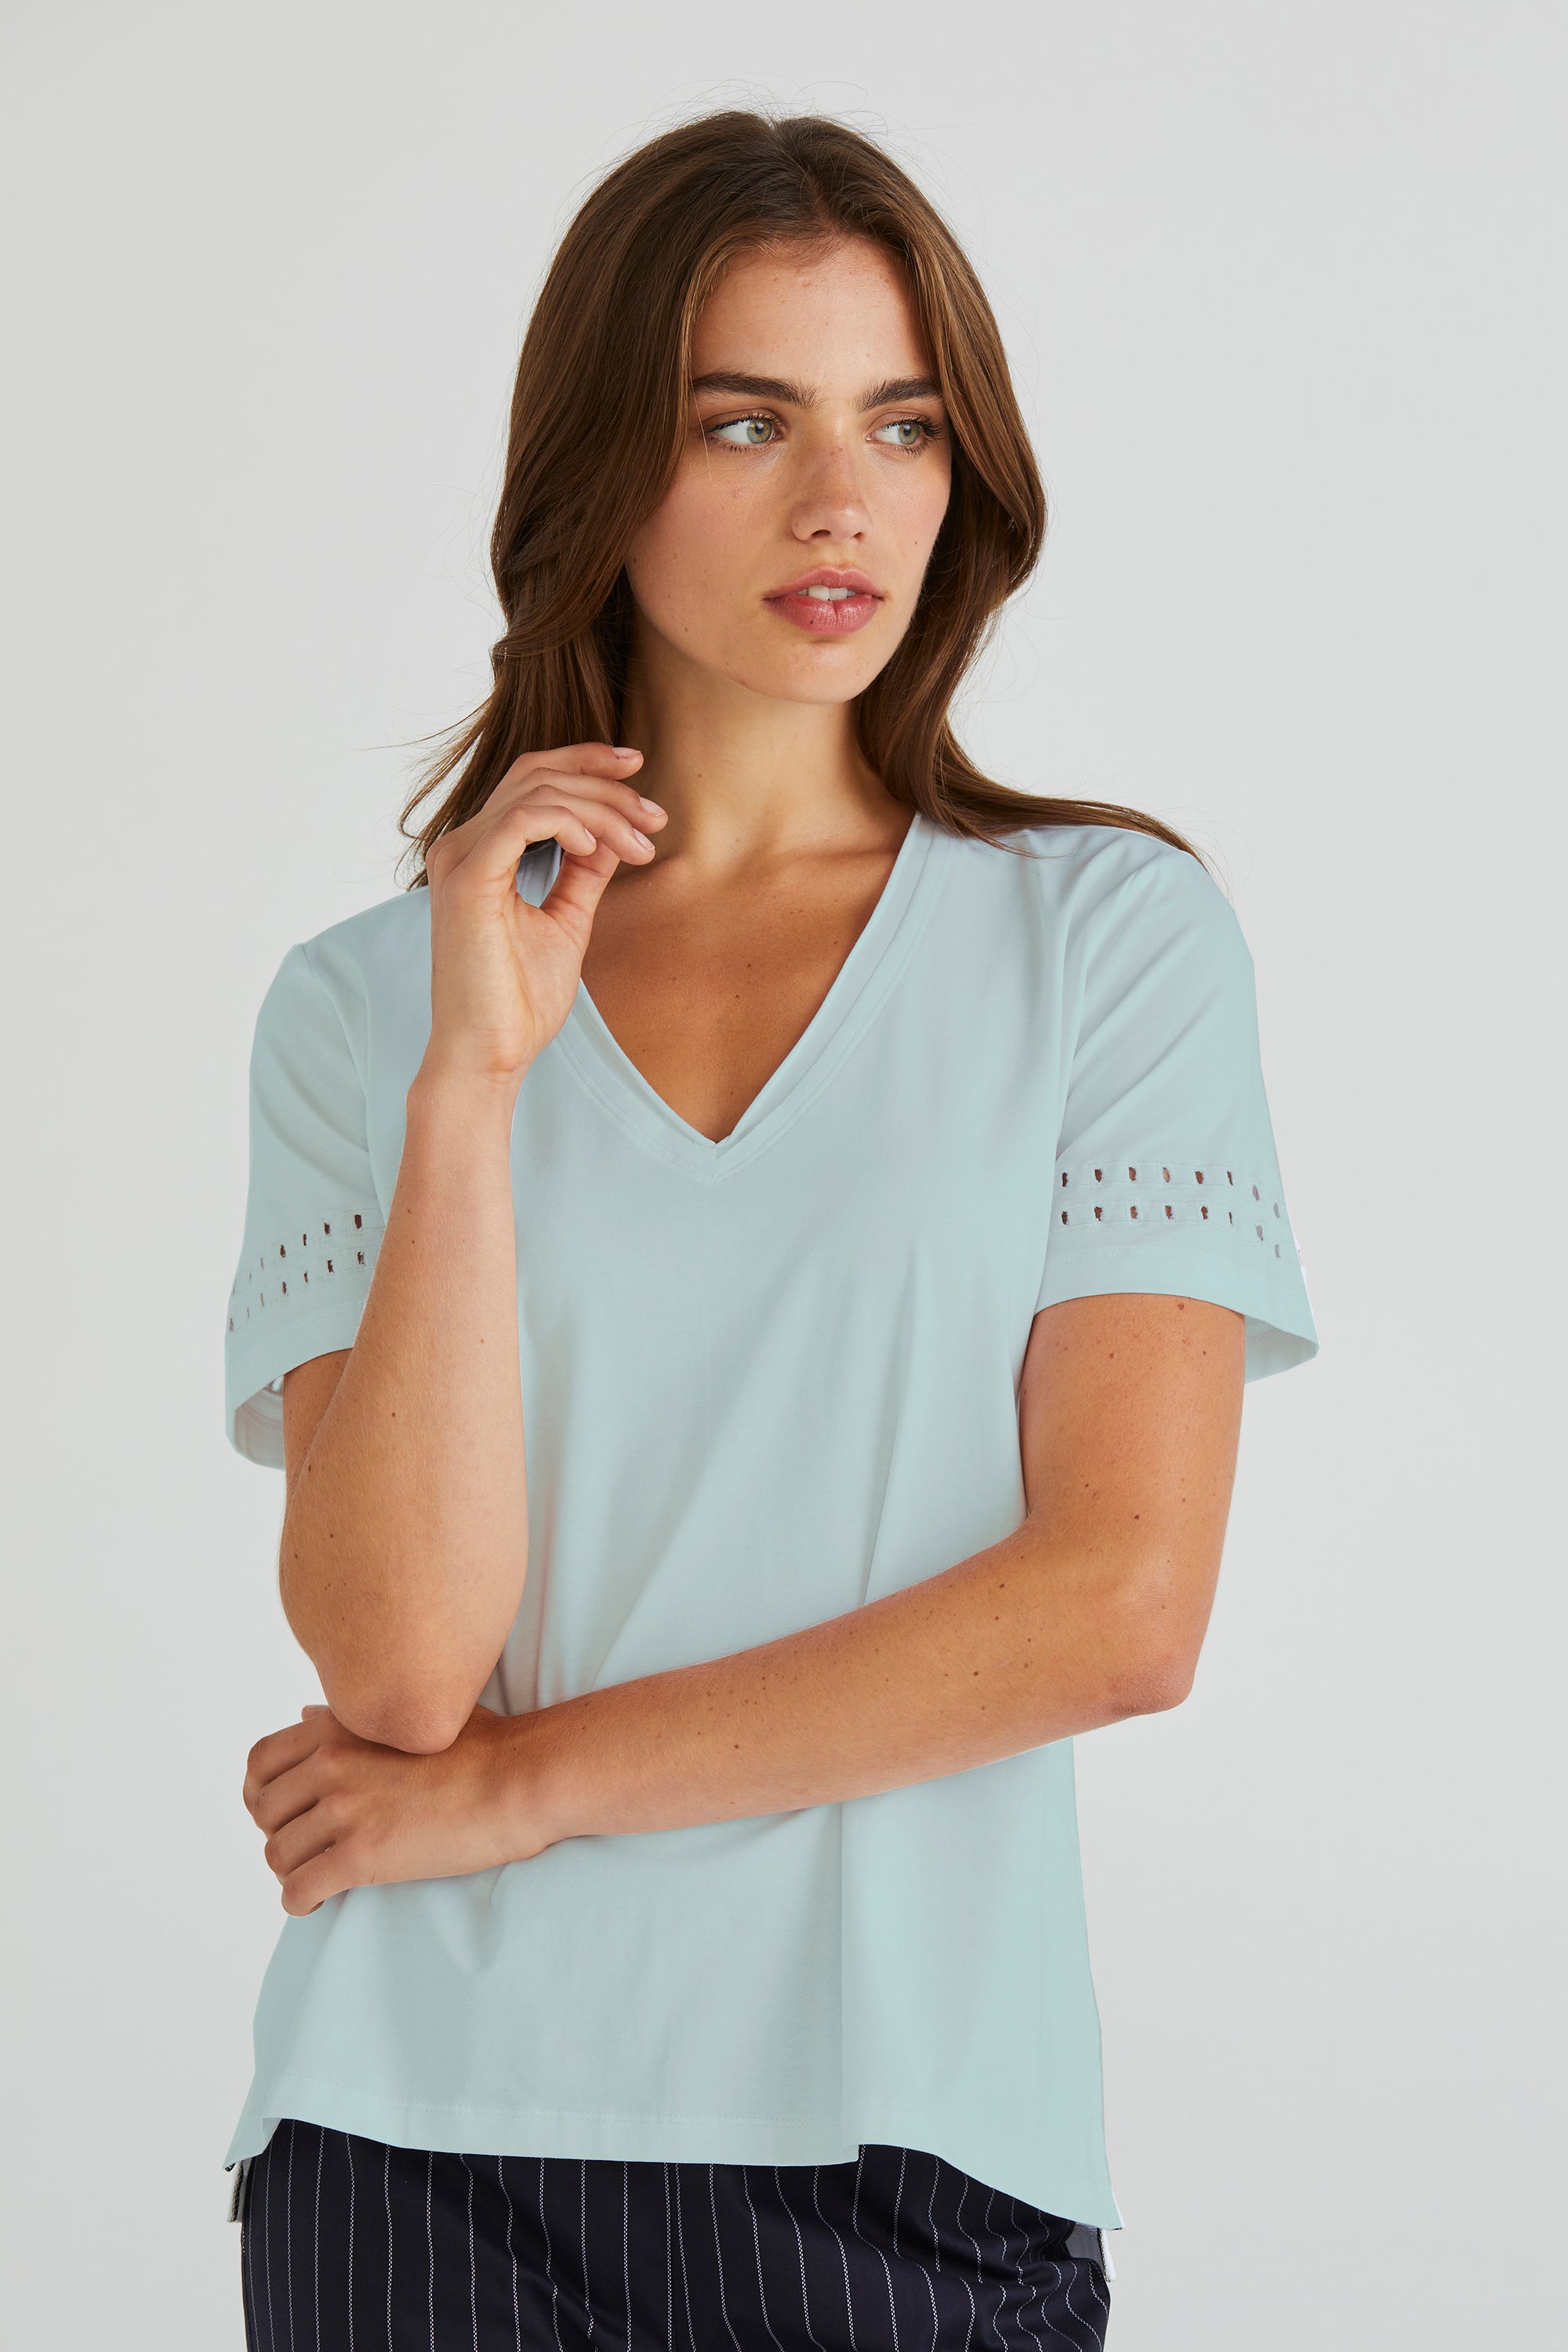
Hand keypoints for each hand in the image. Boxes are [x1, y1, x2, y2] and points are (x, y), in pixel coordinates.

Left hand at [242, 1701, 555, 1915]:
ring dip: (292, 1871)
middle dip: (280, 1834)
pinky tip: (318, 1902)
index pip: (261, 1762)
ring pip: (278, 1853)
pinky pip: (299, 1889)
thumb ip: (352, 1718)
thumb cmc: (482, 1746)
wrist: (519, 1780)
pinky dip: (300, 1901)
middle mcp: (332, 1763)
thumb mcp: (412, 1714)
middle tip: (308, 1850)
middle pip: (265, 1812)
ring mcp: (345, 1809)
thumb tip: (306, 1714)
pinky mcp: (363, 1855)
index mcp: (339, 1726)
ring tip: (318, 1877)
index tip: (283, 1812)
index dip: (262, 1793)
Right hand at [417, 742, 667, 1092]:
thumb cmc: (519, 999)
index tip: (638, 769)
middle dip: (607, 786)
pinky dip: (570, 822)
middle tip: (657, 816)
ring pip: (538, 792)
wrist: (490, 1054)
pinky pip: (523, 819)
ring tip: (642, 843)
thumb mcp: (566, 920)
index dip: (585, 762)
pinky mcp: (468, 879)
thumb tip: (612, 833)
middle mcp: (461, 845)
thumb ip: (583, 872)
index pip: (531, 779)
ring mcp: (459, 858)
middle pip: (538, 775)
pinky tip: (598, 847)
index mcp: (480, 852)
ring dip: (602, 810)